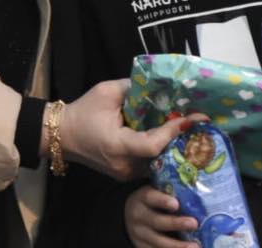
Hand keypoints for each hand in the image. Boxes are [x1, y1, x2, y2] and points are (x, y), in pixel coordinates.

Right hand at [59, 80, 200, 180]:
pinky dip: (160, 151)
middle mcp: (124, 165)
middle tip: (200, 124)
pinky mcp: (125, 175)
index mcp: (117, 145)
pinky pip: (149, 164)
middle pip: (161, 155)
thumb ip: (133, 88)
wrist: (61, 135)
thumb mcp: (105, 92)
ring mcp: (124, 174)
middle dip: (180, 139)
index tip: (193, 118)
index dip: (174, 131)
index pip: (153, 143)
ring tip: (189, 129)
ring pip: (157, 162)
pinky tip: (170, 138)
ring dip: (172, 146)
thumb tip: (158, 85)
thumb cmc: (82, 111)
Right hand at [125, 185, 199, 247]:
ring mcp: (139, 235)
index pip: (150, 198)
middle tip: (194, 223)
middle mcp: (138, 217)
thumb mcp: (155, 193)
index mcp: (141, 199)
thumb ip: (169, 193)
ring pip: (157, 242)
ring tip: (195, 246)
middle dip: (176, 223)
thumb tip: (195, 193)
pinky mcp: (142, 247)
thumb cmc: (152, 202)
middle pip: (156, 221)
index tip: (176, 204)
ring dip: (177, 246)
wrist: (131, 216)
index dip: (162, 201)